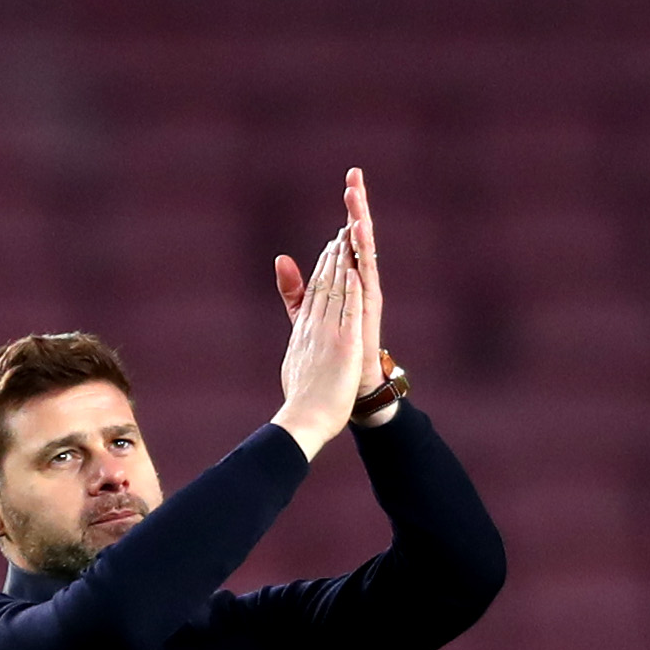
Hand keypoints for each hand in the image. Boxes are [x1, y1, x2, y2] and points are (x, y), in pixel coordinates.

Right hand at [270, 226, 363, 460]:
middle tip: (342, 230)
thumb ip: (295, 346)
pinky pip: (348, 311)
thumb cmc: (302, 398)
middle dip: (333, 256)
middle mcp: (313, 327)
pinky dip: (352, 289)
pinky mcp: (344, 344)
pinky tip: (357, 271)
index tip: (330, 247)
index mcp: (303, 331)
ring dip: (342, 263)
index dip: (322, 267)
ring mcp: (328, 334)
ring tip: (349, 240)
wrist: (304, 418)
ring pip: (336, 291)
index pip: (313, 292)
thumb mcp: (294, 360)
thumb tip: (293, 335)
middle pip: (323, 284)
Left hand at [274, 168, 385, 397]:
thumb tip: (281, 258)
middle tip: (355, 175)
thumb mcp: (307, 314)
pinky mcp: (368, 308)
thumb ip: (294, 288)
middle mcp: (359, 282)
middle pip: (357, 236)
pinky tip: (358, 235)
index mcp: (345, 280)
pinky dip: (362, 255)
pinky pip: (365, 277)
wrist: (350, 384)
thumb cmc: (333, 352)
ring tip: (355, 196)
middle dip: (356, 206)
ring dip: (359, 222)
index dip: (348, 210)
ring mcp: (365, 294)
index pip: (344, 237)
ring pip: (363, 250)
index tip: (350, 180)